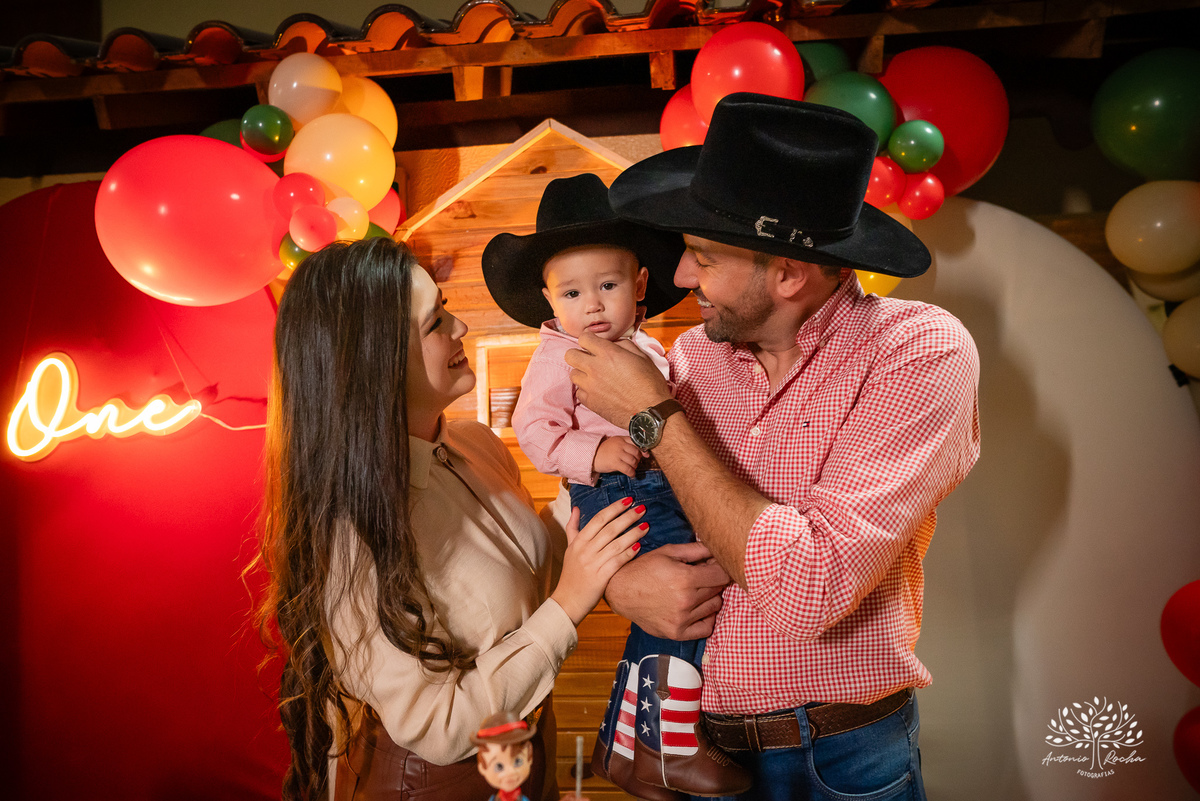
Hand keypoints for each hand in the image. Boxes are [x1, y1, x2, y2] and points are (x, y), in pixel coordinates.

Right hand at [551, 498, 647, 625]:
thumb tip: (576, 508)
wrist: (567, 601)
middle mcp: (585, 550)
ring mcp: (593, 563)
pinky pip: (617, 561)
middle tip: (642, 508)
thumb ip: (572, 527)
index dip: (614, 508)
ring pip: (616, 544)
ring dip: (633, 533)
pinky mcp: (600, 577)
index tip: (628, 501)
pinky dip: (629, 553)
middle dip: (627, 517)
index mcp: (578, 541)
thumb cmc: (571, 574)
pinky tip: (639, 546)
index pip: (598, 519)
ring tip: (646, 525)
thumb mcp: (569, 548)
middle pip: (610, 528)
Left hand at [565, 332, 670, 427]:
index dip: (588, 340)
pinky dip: (586, 390)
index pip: (583, 338)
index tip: (593, 345)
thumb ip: (624, 346)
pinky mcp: (589, 401)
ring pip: (573, 374)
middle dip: (578, 355)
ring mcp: (590, 386)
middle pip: (570, 355)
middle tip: (589, 360)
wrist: (650, 412)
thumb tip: (613, 345)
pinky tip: (598, 391)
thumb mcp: (642, 357)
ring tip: (595, 377)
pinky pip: (579, 392)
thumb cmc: (650, 384)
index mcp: (608, 354)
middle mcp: (595, 368)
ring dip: (582, 373)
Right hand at [593, 436, 641, 477]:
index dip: (642, 449)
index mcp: (620, 439)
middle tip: (635, 463)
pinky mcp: (615, 463)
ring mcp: (618, 454)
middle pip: (636, 452)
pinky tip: (632, 475)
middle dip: (638, 459)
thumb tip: (641, 453)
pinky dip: (632, 473)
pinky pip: (628, 469)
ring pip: (633, 461)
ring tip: (632, 468)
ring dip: (635, 466)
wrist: (591, 456)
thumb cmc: (603, 451)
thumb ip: (625, 445)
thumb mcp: (614, 443)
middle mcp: (620, 445)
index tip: (646, 455)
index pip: (636, 442)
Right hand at [604, 542, 730, 639]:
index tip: (714, 566)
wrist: (620, 591)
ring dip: (710, 597)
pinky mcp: (677, 633)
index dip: (721, 568)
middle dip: (713, 581)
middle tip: (700, 576)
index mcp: (685, 578)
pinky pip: (706, 628)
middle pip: (719, 590)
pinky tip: (697, 609)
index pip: (722, 575)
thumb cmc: (644, 568)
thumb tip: (719, 547)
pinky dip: (706, 618)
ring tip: (695, 591)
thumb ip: (697, 549)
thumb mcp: (669, 552)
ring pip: (715, 607)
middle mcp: (686, 601)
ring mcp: (682, 619)